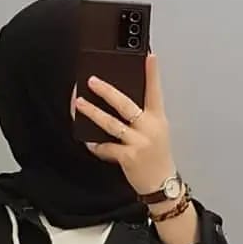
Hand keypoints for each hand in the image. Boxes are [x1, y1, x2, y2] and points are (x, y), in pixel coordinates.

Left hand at [76, 54, 176, 197]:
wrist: (163, 187)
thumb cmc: (157, 158)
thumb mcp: (157, 133)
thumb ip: (142, 116)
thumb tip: (116, 99)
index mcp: (157, 120)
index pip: (155, 92)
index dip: (153, 74)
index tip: (150, 56)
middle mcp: (149, 129)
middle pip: (125, 105)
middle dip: (107, 91)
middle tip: (91, 80)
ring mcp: (139, 144)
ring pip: (111, 124)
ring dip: (93, 113)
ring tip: (79, 104)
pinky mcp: (129, 158)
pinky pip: (106, 147)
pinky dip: (96, 145)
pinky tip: (88, 140)